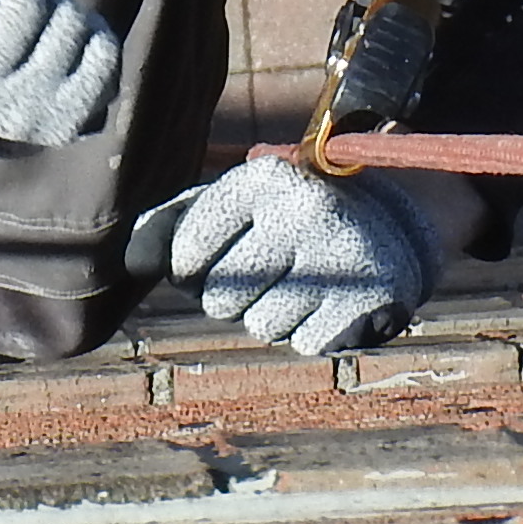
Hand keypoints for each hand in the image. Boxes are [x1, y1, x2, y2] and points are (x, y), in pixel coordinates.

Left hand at [127, 153, 441, 356]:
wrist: (389, 222)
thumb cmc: (284, 215)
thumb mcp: (232, 202)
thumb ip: (172, 227)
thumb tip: (132, 265)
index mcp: (262, 179)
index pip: (186, 255)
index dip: (188, 268)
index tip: (207, 256)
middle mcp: (304, 211)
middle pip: (220, 299)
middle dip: (230, 295)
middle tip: (264, 268)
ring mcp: (341, 257)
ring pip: (261, 326)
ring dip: (270, 313)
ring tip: (297, 279)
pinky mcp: (369, 299)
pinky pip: (303, 343)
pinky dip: (307, 329)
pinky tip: (326, 297)